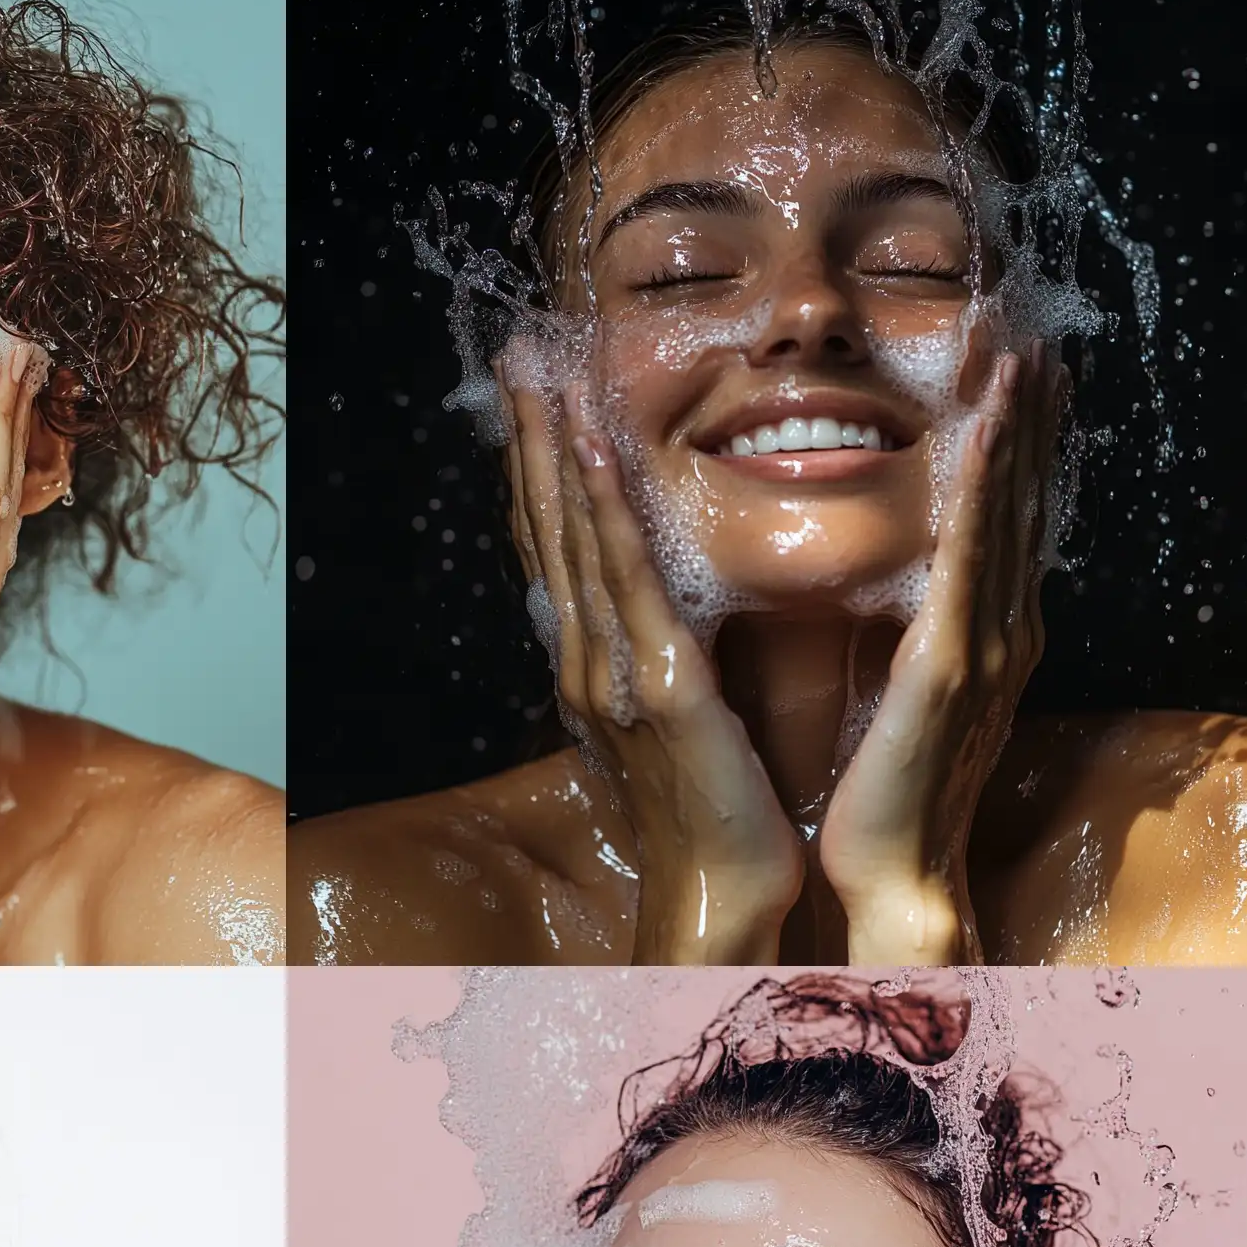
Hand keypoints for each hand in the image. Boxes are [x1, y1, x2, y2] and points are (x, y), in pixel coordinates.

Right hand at [504, 370, 803, 962]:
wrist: (725, 893)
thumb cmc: (721, 818)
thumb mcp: (686, 725)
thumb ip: (668, 664)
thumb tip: (671, 620)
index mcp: (601, 666)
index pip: (564, 549)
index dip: (549, 469)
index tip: (542, 397)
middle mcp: (591, 660)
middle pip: (551, 529)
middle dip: (534, 437)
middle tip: (521, 352)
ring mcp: (616, 670)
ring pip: (573, 537)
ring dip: (556, 447)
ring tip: (542, 369)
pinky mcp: (661, 683)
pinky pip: (625, 577)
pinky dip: (600, 506)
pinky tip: (590, 443)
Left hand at [820, 340, 1065, 962]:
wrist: (890, 871)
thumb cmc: (884, 795)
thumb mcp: (901, 701)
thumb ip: (914, 643)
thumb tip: (902, 601)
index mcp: (983, 639)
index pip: (1005, 525)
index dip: (1016, 451)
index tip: (1017, 382)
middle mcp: (1001, 633)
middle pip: (1022, 506)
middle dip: (1030, 424)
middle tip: (1036, 341)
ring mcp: (984, 645)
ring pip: (1008, 516)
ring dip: (1018, 433)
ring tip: (1024, 357)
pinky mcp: (951, 664)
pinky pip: (972, 558)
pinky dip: (985, 491)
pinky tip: (990, 434)